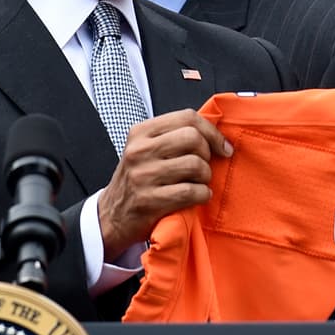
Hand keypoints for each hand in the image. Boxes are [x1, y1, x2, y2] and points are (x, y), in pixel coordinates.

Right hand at [97, 110, 231, 256]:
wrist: (111, 217)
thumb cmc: (137, 181)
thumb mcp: (146, 150)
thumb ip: (173, 137)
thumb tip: (215, 134)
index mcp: (141, 132)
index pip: (187, 117)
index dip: (212, 131)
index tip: (223, 147)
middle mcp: (139, 150)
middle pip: (193, 138)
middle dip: (208, 154)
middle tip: (204, 167)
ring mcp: (143, 175)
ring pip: (195, 165)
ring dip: (205, 177)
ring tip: (199, 183)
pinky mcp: (149, 201)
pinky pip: (191, 192)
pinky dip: (203, 195)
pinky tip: (198, 197)